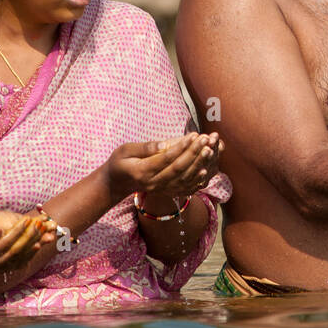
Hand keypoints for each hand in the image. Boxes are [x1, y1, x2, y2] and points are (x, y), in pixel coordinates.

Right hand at [0, 210, 55, 276]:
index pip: (2, 246)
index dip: (17, 233)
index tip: (28, 220)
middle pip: (13, 255)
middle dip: (29, 240)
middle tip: (41, 226)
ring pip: (15, 262)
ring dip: (31, 248)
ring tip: (44, 235)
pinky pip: (12, 265)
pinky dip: (26, 256)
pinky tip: (36, 247)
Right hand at [107, 132, 222, 214]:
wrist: (117, 184)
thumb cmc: (120, 162)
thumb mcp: (124, 150)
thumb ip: (144, 148)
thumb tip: (164, 143)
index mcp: (142, 171)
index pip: (166, 159)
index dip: (182, 147)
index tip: (194, 134)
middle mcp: (153, 184)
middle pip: (179, 169)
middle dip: (195, 153)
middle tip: (206, 138)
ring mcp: (161, 190)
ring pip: (185, 179)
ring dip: (200, 165)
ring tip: (211, 149)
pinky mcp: (166, 193)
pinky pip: (185, 189)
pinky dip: (197, 180)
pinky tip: (207, 169)